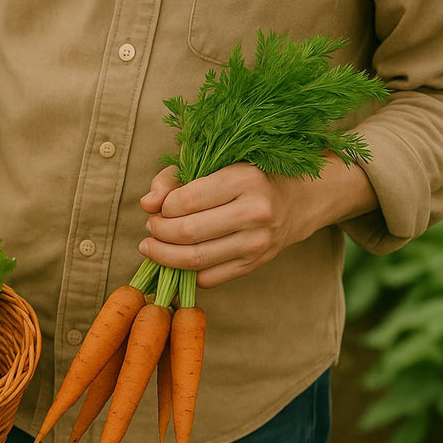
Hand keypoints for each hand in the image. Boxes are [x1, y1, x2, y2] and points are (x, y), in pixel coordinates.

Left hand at [138, 164, 318, 288]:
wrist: (296, 201)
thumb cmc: (246, 177)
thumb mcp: (212, 164)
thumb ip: (172, 179)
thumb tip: (147, 204)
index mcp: (243, 179)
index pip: (185, 201)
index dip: (162, 208)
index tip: (158, 208)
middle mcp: (254, 212)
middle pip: (187, 232)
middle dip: (158, 232)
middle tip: (150, 228)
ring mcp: (256, 243)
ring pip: (195, 260)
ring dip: (163, 255)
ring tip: (152, 246)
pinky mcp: (254, 264)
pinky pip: (208, 278)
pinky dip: (184, 272)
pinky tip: (176, 259)